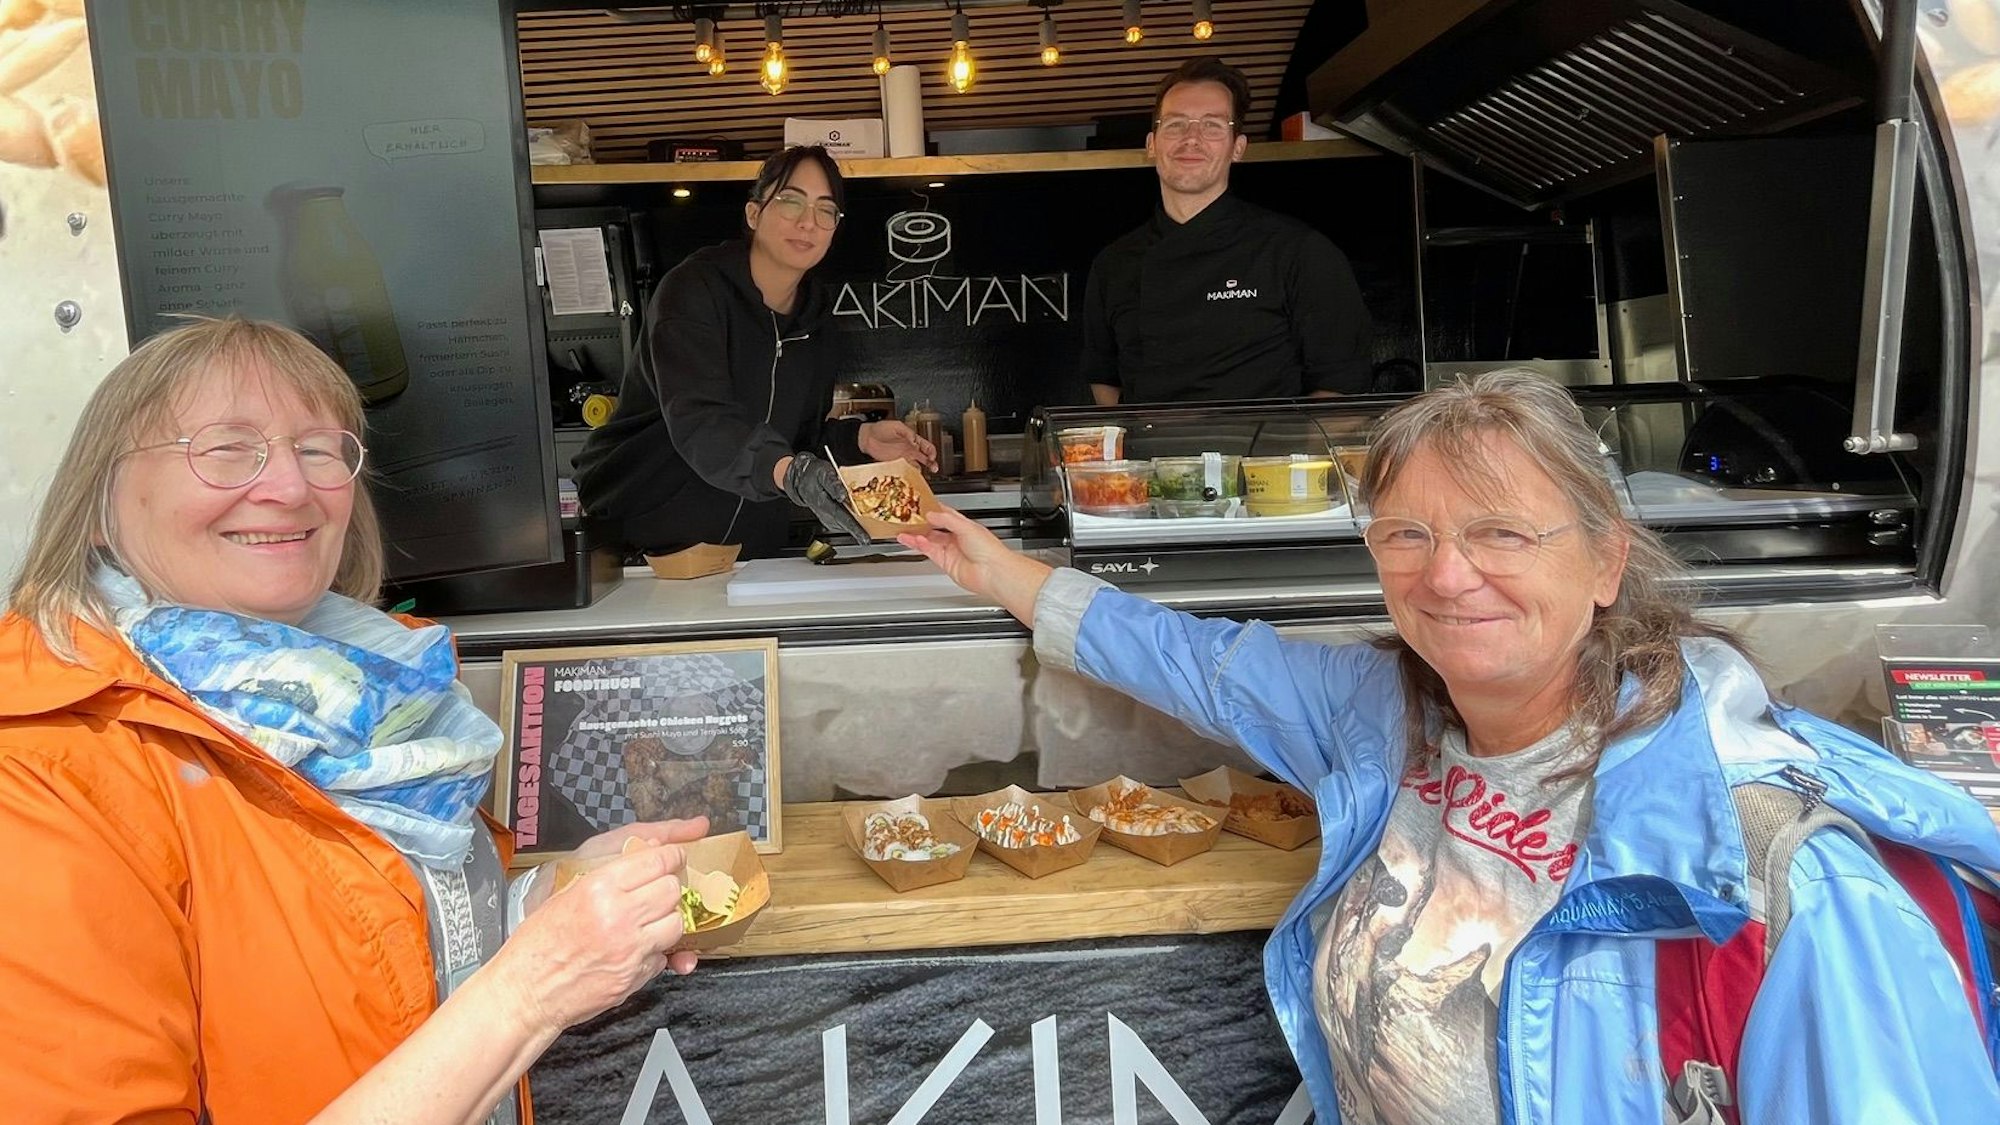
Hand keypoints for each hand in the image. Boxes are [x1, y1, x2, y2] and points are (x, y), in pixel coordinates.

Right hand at [490, 822, 705, 1035]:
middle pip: (672, 889)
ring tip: (647, 924)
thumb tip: (644, 854)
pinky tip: (634, 951)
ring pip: (676, 923)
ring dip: (666, 921)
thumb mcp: (564, 896)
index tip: (674, 857)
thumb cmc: (537, 946)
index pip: (656, 861)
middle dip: (668, 888)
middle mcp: (619, 916)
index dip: (671, 856)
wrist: (526, 994)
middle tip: (656, 893)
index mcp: (599, 888)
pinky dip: (654, 953)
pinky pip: (663, 957)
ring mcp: (631, 949)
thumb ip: (607, 876)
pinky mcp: (635, 976)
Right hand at [781, 451, 871, 541]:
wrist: (802, 479)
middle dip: (857, 533)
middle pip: (844, 525)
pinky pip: (842, 524)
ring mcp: (826, 518)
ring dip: (855, 529)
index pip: (841, 517)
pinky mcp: (828, 519)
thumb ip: (834, 485)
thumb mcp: (825, 473)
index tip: (864, 538)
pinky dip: (850, 524)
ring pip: (843, 526)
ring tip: (865, 532)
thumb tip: (843, 496)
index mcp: (823, 502)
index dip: (854, 528)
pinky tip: (857, 521)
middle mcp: (824, 513)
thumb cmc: (815, 474)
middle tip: (868, 540)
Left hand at [859, 420, 939, 471]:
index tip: (932, 455)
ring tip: (922, 472)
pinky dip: (909, 472)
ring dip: (920, 469)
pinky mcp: (894, 464)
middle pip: (924, 458)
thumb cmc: (880, 429)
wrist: (866, 438)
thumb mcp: (897, 426)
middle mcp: (909, 450)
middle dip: (931, 463)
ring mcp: (902, 458)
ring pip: (915, 465)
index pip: (926, 446)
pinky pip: (904, 469)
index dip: (931, 451)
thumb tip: (914, 440)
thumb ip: (907, 433)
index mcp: (912, 439)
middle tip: (934, 468)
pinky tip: (911, 474)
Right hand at [897, 505, 1052, 624]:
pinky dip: (921, 546)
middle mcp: (957, 538)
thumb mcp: (967, 527)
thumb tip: (932, 514)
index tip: (919, 505)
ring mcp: (951, 551)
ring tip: (903, 530)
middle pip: (934, 528)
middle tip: (907, 519)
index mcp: (965, 526)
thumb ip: (947, 520)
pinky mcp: (946, 563)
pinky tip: (913, 540)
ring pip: (929, 540)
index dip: (932, 509)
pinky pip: (930, 552)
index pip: (945, 514)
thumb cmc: (989, 550)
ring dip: (916, 536)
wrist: (992, 572)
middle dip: (921, 524)